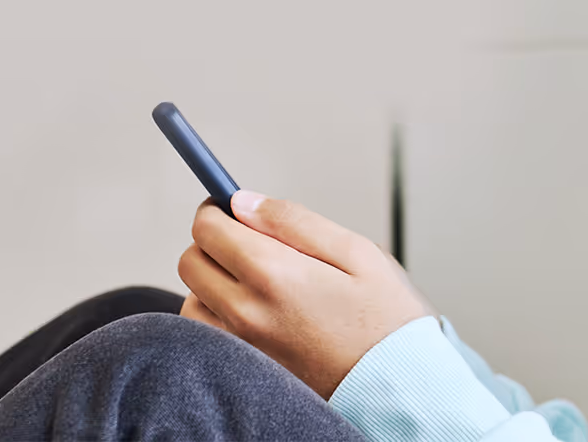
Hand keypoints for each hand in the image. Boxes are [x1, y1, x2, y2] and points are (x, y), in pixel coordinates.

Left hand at [177, 191, 434, 398]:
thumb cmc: (386, 319)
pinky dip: (215, 314)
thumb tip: (243, 201)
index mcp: (274, 273)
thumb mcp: (357, 251)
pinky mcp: (242, 369)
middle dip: (213, 241)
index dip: (218, 208)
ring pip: (193, 297)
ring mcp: (239, 346)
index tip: (234, 208)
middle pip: (191, 260)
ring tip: (257, 280)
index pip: (208, 228)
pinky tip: (252, 310)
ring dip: (213, 280)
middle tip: (250, 240)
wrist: (396, 386)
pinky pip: (203, 333)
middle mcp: (246, 312)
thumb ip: (294, 221)